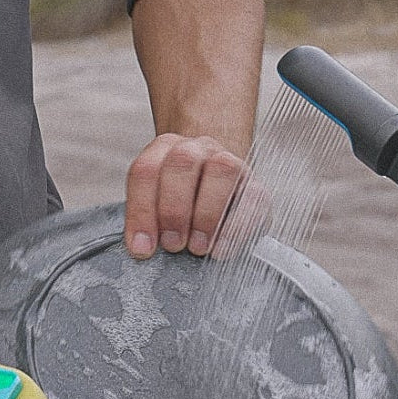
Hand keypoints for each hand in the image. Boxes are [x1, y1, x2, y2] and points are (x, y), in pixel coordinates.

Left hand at [123, 132, 245, 258]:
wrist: (222, 194)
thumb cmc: (184, 208)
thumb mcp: (157, 209)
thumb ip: (148, 221)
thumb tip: (141, 249)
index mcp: (165, 150)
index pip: (146, 171)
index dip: (141, 211)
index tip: (142, 248)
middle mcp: (197, 149)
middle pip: (182, 162)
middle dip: (174, 209)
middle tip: (173, 245)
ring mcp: (230, 162)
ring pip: (222, 170)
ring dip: (207, 214)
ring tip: (198, 248)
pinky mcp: (256, 186)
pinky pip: (253, 198)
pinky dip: (236, 226)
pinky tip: (221, 249)